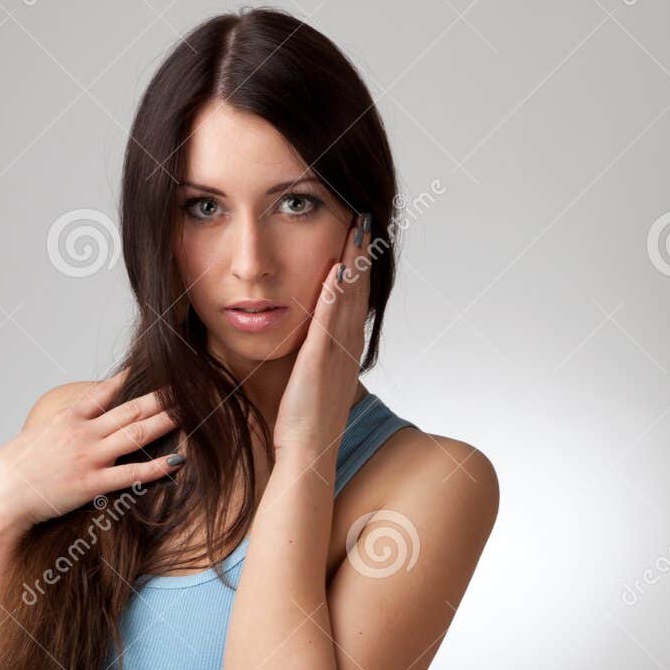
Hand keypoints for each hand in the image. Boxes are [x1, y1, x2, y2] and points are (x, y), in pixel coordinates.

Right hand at [0, 371, 184, 535]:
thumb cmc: (14, 469)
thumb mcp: (38, 437)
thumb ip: (61, 428)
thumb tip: (75, 424)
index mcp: (69, 418)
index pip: (106, 391)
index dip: (132, 379)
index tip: (153, 367)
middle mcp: (83, 433)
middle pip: (130, 409)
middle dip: (161, 397)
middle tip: (187, 385)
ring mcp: (90, 457)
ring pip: (136, 434)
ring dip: (165, 421)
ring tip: (190, 411)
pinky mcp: (93, 483)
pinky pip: (132, 474)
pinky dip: (157, 466)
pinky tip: (177, 459)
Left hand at [272, 213, 371, 465]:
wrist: (308, 453)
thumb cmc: (305, 422)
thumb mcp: (314, 380)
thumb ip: (317, 354)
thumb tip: (314, 337)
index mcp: (346, 350)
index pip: (356, 299)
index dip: (360, 266)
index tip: (359, 235)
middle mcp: (348, 347)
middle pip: (359, 290)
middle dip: (361, 252)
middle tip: (364, 217)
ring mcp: (337, 354)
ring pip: (349, 299)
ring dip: (353, 261)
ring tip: (355, 228)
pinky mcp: (320, 363)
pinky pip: (329, 322)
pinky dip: (333, 295)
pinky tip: (335, 270)